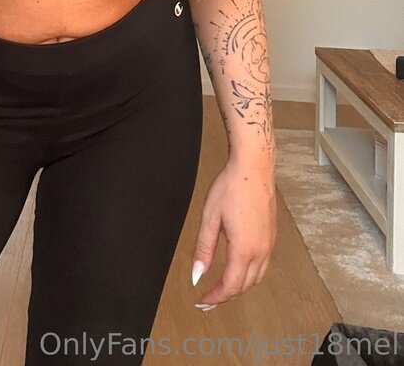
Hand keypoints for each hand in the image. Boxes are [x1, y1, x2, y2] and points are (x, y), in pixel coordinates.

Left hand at [190, 153, 276, 309]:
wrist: (254, 167)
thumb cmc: (231, 187)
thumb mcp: (210, 217)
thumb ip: (203, 249)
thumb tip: (197, 275)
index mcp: (244, 248)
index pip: (230, 285)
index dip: (215, 297)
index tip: (202, 300)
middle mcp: (261, 250)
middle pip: (245, 286)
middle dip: (226, 295)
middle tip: (208, 298)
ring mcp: (269, 244)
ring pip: (256, 278)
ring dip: (239, 287)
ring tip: (221, 288)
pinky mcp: (272, 236)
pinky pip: (263, 265)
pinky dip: (249, 275)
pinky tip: (237, 269)